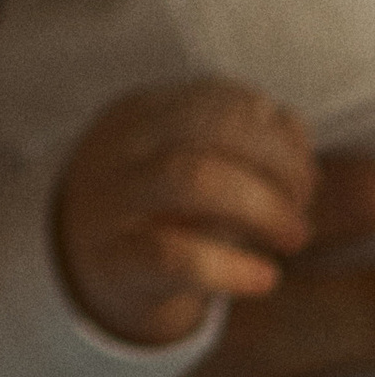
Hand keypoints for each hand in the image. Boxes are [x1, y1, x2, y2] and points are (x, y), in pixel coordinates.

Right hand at [58, 82, 316, 348]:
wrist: (70, 267)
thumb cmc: (151, 209)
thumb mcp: (186, 163)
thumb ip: (240, 143)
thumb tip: (295, 129)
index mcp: (143, 112)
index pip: (220, 98)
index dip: (275, 131)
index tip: (305, 169)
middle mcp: (124, 145)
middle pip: (210, 126)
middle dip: (276, 162)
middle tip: (303, 202)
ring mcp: (114, 200)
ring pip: (190, 178)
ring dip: (261, 205)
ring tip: (293, 236)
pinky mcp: (116, 260)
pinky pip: (173, 256)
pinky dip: (230, 266)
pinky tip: (264, 278)